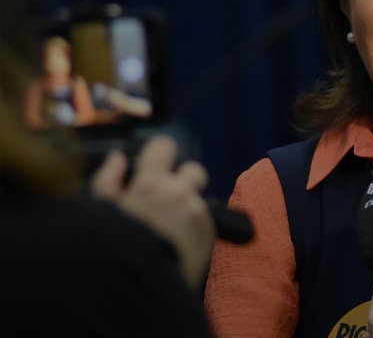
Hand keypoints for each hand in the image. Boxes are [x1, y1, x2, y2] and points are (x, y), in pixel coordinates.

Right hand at [90, 136, 214, 288]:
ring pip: (197, 200)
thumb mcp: (101, 212)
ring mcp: (198, 213)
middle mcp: (181, 193)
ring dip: (186, 208)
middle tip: (164, 199)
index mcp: (152, 183)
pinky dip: (193, 228)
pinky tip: (174, 242)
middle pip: (194, 170)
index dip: (159, 154)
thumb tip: (117, 158)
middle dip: (182, 180)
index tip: (154, 163)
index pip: (165, 145)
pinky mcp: (210, 234)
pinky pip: (205, 222)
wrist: (141, 288)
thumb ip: (109, 178)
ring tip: (164, 230)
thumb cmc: (116, 249)